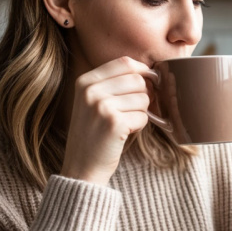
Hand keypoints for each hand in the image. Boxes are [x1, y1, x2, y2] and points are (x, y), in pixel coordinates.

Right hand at [60, 56, 151, 184]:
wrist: (82, 168)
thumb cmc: (93, 133)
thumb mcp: (93, 101)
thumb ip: (114, 83)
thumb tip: (149, 72)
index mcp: (85, 81)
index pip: (125, 62)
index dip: (142, 71)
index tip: (146, 84)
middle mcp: (91, 91)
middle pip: (138, 80)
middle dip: (143, 96)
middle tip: (132, 111)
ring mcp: (101, 106)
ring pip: (144, 98)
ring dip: (141, 113)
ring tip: (124, 124)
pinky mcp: (114, 123)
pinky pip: (143, 117)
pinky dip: (139, 126)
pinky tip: (123, 133)